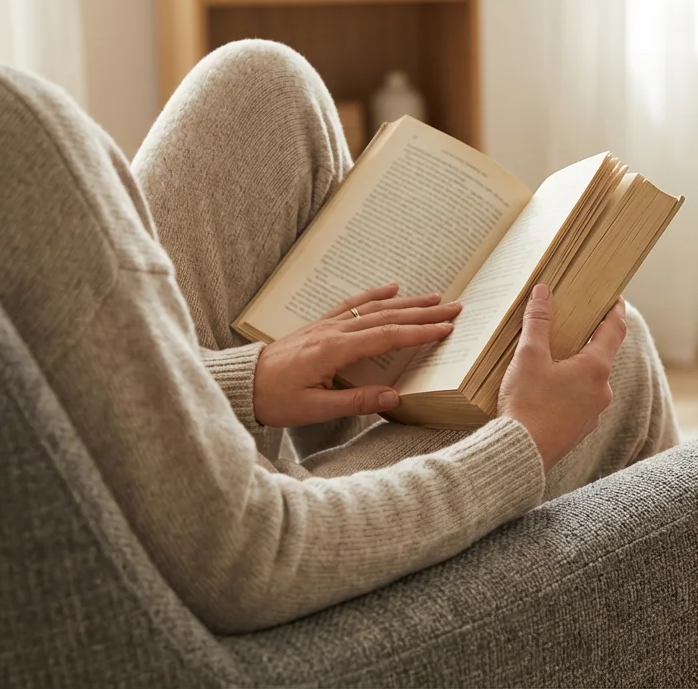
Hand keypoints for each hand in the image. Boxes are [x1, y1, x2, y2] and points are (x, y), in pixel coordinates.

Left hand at [252, 282, 460, 426]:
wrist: (242, 384)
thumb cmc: (275, 399)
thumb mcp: (315, 409)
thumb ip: (356, 401)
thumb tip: (394, 395)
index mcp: (334, 350)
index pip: (386, 336)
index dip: (418, 332)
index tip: (445, 329)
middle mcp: (333, 331)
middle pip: (387, 317)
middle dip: (423, 312)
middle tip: (454, 308)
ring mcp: (326, 325)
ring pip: (374, 307)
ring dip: (406, 302)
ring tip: (434, 298)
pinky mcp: (320, 326)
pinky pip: (352, 304)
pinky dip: (374, 294)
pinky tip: (391, 288)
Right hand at [497, 284, 626, 469]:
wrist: (521, 454)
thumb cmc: (527, 404)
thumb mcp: (529, 356)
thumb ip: (538, 322)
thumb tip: (543, 292)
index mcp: (595, 368)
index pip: (615, 329)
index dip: (615, 310)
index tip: (614, 297)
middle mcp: (602, 390)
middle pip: (601, 355)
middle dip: (589, 339)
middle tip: (574, 324)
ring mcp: (593, 413)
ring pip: (589, 380)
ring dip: (577, 367)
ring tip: (554, 358)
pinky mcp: (579, 429)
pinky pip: (580, 401)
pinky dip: (569, 389)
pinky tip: (547, 389)